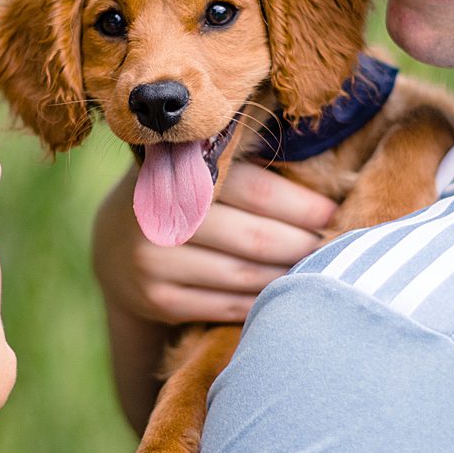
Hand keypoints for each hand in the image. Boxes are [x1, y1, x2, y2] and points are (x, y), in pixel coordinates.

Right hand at [92, 157, 336, 327]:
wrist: (116, 244)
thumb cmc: (185, 196)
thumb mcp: (202, 164)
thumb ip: (245, 154)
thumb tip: (317, 146)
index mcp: (180, 172)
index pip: (256, 191)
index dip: (302, 206)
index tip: (335, 213)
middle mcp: (162, 215)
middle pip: (255, 238)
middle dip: (304, 245)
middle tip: (338, 248)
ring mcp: (155, 261)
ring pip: (244, 277)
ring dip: (289, 277)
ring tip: (320, 272)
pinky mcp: (156, 300)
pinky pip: (226, 307)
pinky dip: (261, 303)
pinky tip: (286, 297)